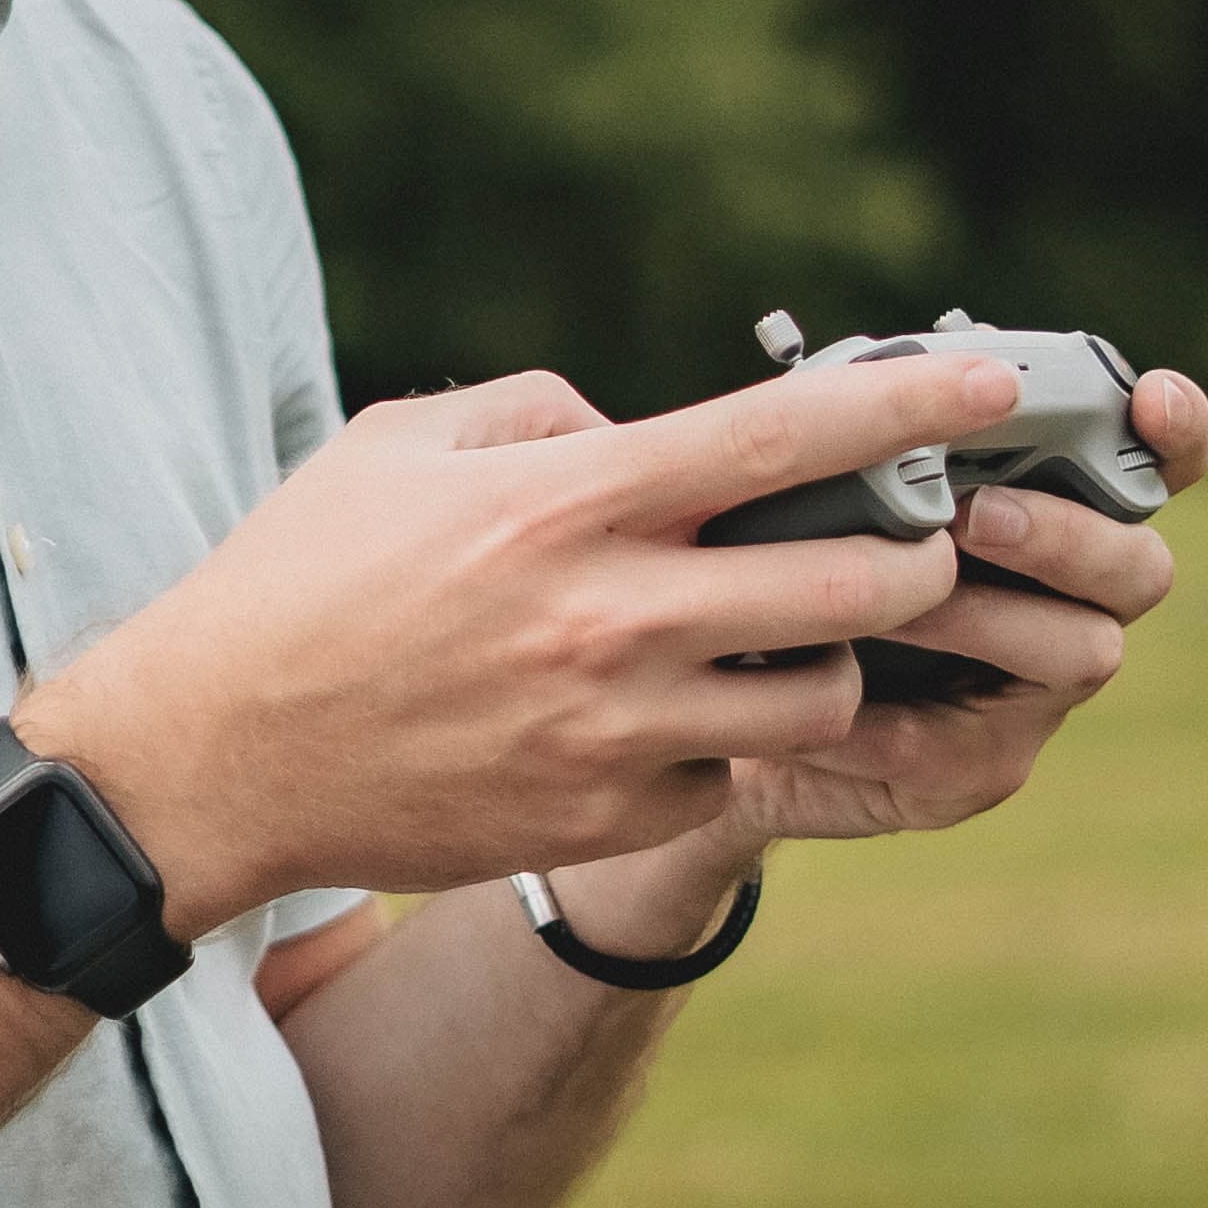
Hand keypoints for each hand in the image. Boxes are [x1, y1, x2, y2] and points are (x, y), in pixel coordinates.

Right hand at [33, 341, 1033, 933]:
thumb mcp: (403, 445)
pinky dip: (733, 737)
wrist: (216, 757)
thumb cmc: (301, 579)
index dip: (906, 407)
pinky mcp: (604, 818)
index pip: (780, 437)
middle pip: (854, 581)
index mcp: (567, 501)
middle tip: (915, 535)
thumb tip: (637, 424)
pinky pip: (733, 771)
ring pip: (822, 693)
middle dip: (919, 552)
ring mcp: (615, 730)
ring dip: (836, 655)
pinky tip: (682, 710)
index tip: (991, 390)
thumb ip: (538, 413)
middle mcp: (610, 616)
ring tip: (794, 629)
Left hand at [567, 362, 1207, 913]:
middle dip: (1069, 533)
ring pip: (1081, 651)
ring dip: (983, 614)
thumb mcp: (827, 488)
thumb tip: (877, 379)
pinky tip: (817, 678)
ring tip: (889, 597)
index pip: (1153, 466)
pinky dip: (880, 708)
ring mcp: (1036, 693)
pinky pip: (953, 741)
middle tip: (980, 516)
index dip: (1174, 433)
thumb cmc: (795, 562)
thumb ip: (876, 440)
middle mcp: (1072, 601)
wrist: (735, 703)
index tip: (1152, 399)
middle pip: (1139, 567)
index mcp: (1051, 510)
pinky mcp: (977, 769)